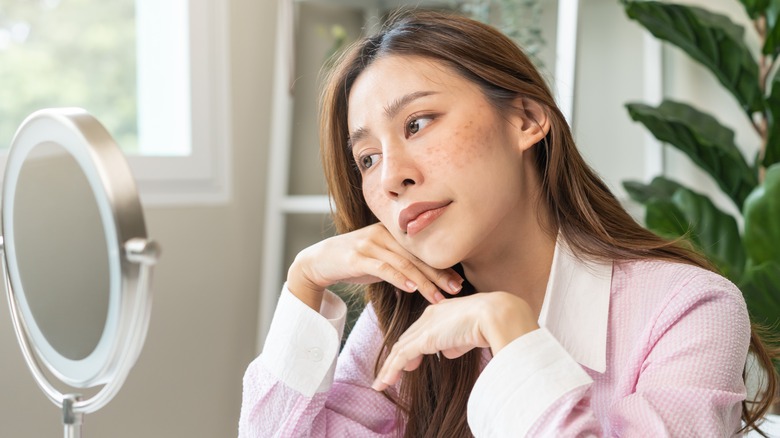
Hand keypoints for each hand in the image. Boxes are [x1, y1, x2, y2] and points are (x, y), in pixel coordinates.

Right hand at [288, 222, 463, 309]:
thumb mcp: (380, 260)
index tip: (458, 281)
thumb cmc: (354, 261)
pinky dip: (399, 278)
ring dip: (423, 282)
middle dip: (438, 274)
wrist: (319, 260)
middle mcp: (382, 234)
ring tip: (438, 297)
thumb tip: (427, 280)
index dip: (441, 265)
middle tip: (456, 289)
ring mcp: (369, 244)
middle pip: (416, 256)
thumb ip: (401, 265)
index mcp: (392, 232)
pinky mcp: (356, 257)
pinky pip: (382, 268)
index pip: (422, 250)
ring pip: (403, 263)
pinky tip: (412, 289)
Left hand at [371, 292, 538, 390]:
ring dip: (390, 368)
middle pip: (406, 339)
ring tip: (381, 383)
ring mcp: (426, 327)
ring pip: (400, 349)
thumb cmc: (490, 322)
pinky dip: (392, 370)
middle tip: (388, 374)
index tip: (409, 362)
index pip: (420, 331)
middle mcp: (430, 315)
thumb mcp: (470, 333)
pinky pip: (402, 356)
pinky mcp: (424, 339)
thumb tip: (447, 352)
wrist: (495, 315)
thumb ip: (457, 342)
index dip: (411, 347)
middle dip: (396, 358)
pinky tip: (386, 382)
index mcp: (441, 310)